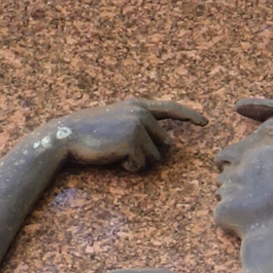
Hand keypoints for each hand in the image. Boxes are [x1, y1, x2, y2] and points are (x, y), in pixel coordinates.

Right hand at [34, 98, 207, 173]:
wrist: (67, 135)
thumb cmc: (90, 132)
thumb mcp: (117, 120)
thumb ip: (140, 124)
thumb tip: (164, 143)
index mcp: (139, 105)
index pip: (171, 109)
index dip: (190, 116)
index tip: (204, 122)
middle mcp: (142, 113)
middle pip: (165, 144)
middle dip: (150, 153)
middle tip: (124, 150)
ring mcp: (138, 127)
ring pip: (154, 158)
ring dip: (138, 161)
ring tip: (115, 152)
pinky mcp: (133, 142)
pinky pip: (140, 165)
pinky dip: (128, 167)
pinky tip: (112, 158)